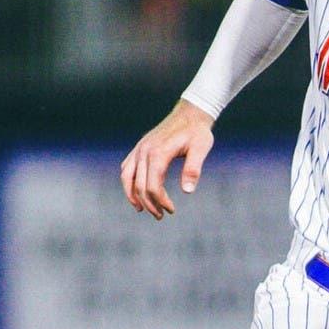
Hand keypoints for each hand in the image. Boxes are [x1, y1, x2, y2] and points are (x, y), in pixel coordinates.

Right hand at [120, 100, 214, 219]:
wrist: (191, 112)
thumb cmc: (197, 132)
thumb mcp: (201, 148)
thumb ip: (193, 169)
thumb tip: (188, 191)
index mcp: (158, 153)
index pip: (152, 186)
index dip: (160, 201)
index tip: (171, 210)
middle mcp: (144, 151)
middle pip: (139, 186)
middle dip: (149, 204)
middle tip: (161, 215)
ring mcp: (140, 148)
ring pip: (127, 177)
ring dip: (133, 195)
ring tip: (142, 209)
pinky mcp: (140, 147)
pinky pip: (127, 168)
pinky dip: (128, 182)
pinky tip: (135, 191)